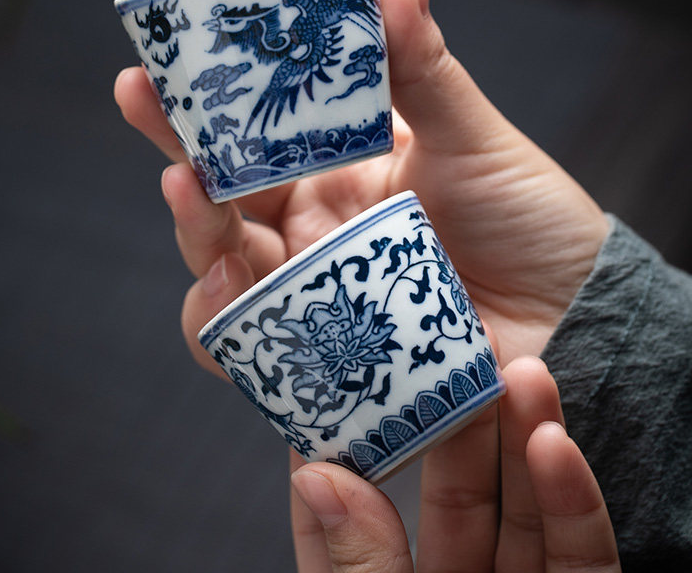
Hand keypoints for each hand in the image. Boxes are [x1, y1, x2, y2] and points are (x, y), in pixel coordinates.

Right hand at [114, 0, 608, 369]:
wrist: (574, 313)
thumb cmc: (525, 215)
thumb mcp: (470, 133)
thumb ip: (419, 60)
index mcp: (332, 170)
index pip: (247, 136)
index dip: (194, 104)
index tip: (151, 64)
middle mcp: (308, 230)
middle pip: (216, 201)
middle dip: (175, 154)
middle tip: (144, 107)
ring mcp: (311, 293)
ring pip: (218, 273)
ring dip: (192, 235)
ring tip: (189, 197)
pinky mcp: (323, 357)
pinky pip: (251, 350)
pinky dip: (224, 327)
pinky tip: (227, 297)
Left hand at [288, 356, 619, 571]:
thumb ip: (357, 569)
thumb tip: (318, 482)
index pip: (353, 523)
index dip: (345, 454)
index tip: (340, 381)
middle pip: (456, 502)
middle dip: (461, 423)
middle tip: (457, 350)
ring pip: (520, 515)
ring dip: (525, 438)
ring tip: (522, 369)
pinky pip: (582, 559)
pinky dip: (573, 502)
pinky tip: (554, 440)